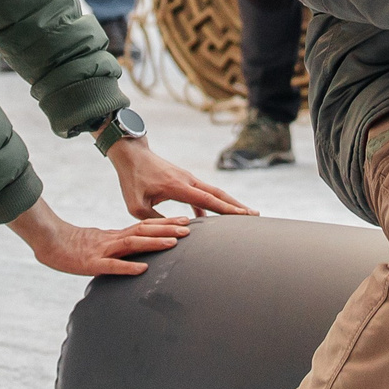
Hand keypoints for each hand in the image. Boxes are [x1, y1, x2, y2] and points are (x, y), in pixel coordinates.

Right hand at [8, 197, 191, 276]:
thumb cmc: (71, 246)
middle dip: (167, 229)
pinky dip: (128, 267)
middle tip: (188, 228)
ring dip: (154, 243)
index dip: (164, 223)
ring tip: (173, 243)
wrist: (46, 242)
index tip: (183, 221)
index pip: (143, 226)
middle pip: (143, 231)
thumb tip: (133, 252)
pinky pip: (112, 266)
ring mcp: (102, 251)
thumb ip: (115, 247)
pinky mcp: (91, 264)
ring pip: (132, 245)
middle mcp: (112, 240)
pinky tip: (143, 268)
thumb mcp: (98, 245)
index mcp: (114, 236)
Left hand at [108, 136, 255, 220]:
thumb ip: (154, 221)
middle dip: (237, 205)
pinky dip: (210, 204)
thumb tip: (170, 233)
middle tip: (256, 215)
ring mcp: (187, 179)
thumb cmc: (131, 180)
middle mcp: (187, 180)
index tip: (244, 215)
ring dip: (227, 204)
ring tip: (243, 216)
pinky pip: (202, 194)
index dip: (226, 209)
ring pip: (213, 192)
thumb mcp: (136, 206)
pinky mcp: (184, 180)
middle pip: (218, 194)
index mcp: (178, 186)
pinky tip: (208, 220)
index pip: (207, 200)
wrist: (131, 155)